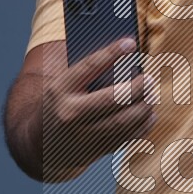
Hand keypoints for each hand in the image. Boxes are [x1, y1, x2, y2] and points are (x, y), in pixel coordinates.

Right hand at [40, 38, 155, 178]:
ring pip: (122, 121)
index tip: (131, 43)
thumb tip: (126, 62)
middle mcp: (70, 113)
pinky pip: (124, 138)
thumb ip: (88, 76)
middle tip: (150, 78)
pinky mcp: (94, 151)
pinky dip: (142, 126)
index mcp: (60, 89)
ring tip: (152, 95)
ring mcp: (82, 135)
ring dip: (144, 107)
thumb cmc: (60, 104)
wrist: (40, 145)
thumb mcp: (63, 86)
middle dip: (136, 87)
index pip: (89, 67)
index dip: (111, 53)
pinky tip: (150, 114)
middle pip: (113, 98)